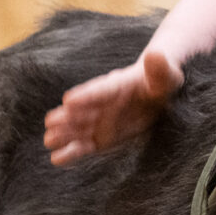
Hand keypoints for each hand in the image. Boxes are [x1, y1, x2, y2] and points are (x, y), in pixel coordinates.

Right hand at [44, 48, 183, 165]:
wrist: (156, 93)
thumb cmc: (160, 83)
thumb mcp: (165, 76)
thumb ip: (159, 69)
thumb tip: (155, 55)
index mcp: (114, 87)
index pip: (99, 91)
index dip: (86, 96)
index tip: (69, 101)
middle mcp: (100, 105)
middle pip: (79, 111)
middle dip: (66, 117)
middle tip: (52, 122)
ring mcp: (97, 122)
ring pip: (75, 129)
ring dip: (63, 134)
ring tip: (50, 140)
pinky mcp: (100, 139)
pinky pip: (82, 148)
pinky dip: (70, 153)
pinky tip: (57, 159)